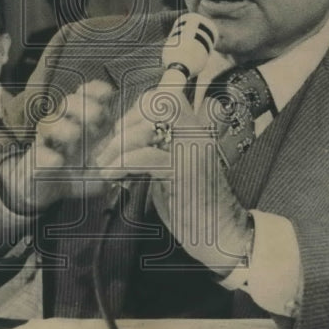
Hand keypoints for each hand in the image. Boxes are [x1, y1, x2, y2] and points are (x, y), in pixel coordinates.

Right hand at [0, 80, 116, 213]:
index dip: (97, 90)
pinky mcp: (32, 162)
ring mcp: (46, 143)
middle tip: (96, 117)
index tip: (109, 94)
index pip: (87, 95)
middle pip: (68, 102)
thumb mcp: (103, 168)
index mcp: (82, 122)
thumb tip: (139, 156)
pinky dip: (47, 155)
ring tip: (75, 135)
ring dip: (62, 125)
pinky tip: (58, 160)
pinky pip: (37, 153)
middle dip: (83, 105)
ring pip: (48, 122)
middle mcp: (63, 126)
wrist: (44, 191)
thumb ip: (118, 161)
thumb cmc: (77, 174)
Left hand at [94, 90, 251, 275]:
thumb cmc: (194, 203)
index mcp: (195, 129)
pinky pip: (146, 157)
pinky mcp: (184, 173)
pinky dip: (122, 163)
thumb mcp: (174, 166)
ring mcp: (192, 151)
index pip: (166, 94)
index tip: (122, 132)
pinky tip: (112, 175)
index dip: (138, 107)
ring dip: (118, 145)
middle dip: (126, 122)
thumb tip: (123, 136)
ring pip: (148, 127)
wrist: (222, 234)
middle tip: (111, 149)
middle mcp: (196, 133)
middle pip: (156, 102)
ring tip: (106, 165)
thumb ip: (156, 147)